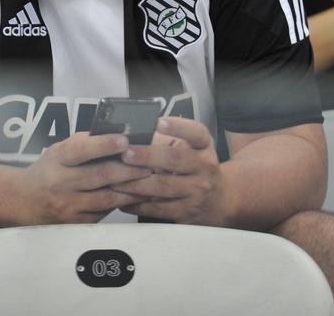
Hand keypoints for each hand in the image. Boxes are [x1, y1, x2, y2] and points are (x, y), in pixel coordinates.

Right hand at [16, 132, 152, 224]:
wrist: (25, 201)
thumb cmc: (50, 169)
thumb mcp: (60, 150)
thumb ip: (85, 144)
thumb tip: (120, 136)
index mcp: (58, 159)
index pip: (81, 149)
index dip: (104, 144)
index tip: (125, 139)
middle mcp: (61, 183)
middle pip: (100, 176)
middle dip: (129, 169)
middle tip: (150, 163)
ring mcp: (68, 206)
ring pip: (107, 198)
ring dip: (131, 189)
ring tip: (150, 180)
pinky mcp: (76, 223)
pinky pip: (105, 213)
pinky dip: (122, 204)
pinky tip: (136, 197)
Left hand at [111, 117, 228, 224]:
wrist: (218, 200)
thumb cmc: (196, 167)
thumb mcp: (192, 148)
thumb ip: (168, 140)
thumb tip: (134, 134)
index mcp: (204, 146)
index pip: (196, 132)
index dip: (177, 126)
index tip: (158, 122)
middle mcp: (205, 167)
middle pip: (175, 160)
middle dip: (147, 156)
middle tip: (125, 153)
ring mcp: (197, 191)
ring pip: (163, 187)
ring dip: (135, 183)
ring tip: (115, 179)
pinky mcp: (187, 212)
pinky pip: (158, 209)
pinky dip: (138, 204)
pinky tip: (122, 199)